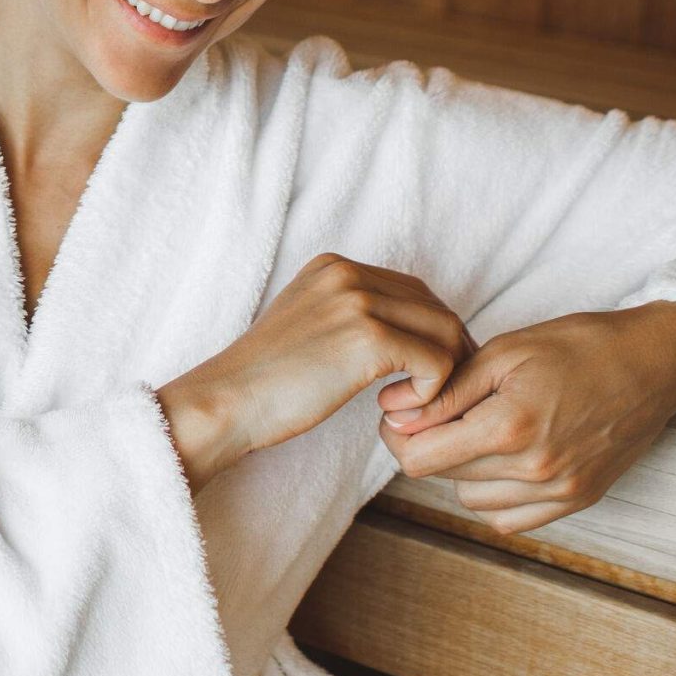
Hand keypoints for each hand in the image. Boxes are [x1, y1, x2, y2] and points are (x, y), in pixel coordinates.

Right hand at [159, 252, 475, 488]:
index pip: (413, 290)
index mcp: (332, 266)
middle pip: (435, 306)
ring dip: (441, 375)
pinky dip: (430, 392)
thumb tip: (408, 333)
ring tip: (408, 405)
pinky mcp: (367, 338)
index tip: (429, 371)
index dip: (432, 332)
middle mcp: (347, 273)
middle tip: (436, 394)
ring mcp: (357, 302)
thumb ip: (349, 315)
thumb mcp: (307, 325)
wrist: (226, 401)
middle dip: (449, 351)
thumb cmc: (265, 380)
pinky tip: (393, 409)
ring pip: (445, 331)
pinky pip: (436, 362)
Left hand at [372, 300, 675, 534]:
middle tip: (444, 409)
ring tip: (481, 428)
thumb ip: (445, 391)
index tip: (402, 410)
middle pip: (442, 477)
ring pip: (472, 499)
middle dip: (430, 443)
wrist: (655, 363)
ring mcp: (560, 492)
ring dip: (462, 469)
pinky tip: (504, 458)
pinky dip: (495, 494)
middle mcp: (535, 471)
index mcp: (510, 428)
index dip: (397, 433)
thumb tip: (394, 413)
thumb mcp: (503, 353)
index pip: (419, 459)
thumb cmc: (580, 347)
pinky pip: (510, 518)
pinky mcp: (578, 500)